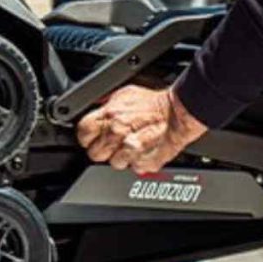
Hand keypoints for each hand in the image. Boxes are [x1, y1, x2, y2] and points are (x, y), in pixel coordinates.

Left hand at [76, 84, 207, 172]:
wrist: (179, 113)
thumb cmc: (155, 103)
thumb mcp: (124, 94)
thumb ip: (106, 104)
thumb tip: (95, 110)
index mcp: (109, 115)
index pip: (83, 133)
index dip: (88, 136)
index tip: (94, 137)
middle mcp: (116, 133)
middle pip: (94, 153)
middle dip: (103, 149)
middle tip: (114, 143)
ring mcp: (129, 150)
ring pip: (113, 164)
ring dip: (121, 157)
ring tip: (131, 146)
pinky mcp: (143, 163)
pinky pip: (132, 168)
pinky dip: (138, 162)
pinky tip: (143, 150)